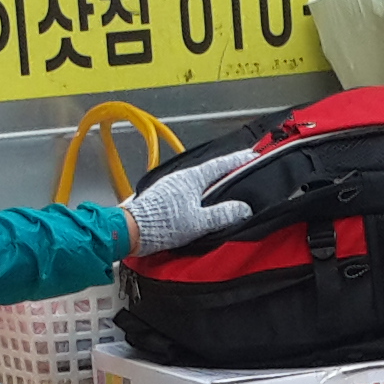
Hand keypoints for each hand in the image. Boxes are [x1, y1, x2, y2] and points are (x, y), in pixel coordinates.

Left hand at [123, 160, 252, 257]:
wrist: (132, 229)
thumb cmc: (163, 224)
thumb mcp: (199, 222)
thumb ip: (223, 214)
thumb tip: (244, 209)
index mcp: (191, 178)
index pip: (220, 165)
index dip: (238, 160)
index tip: (251, 154)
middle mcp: (180, 177)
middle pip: (208, 170)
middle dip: (226, 169)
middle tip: (241, 167)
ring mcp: (170, 185)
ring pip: (197, 179)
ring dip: (211, 180)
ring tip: (224, 184)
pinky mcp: (163, 196)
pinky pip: (187, 188)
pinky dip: (199, 190)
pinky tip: (200, 199)